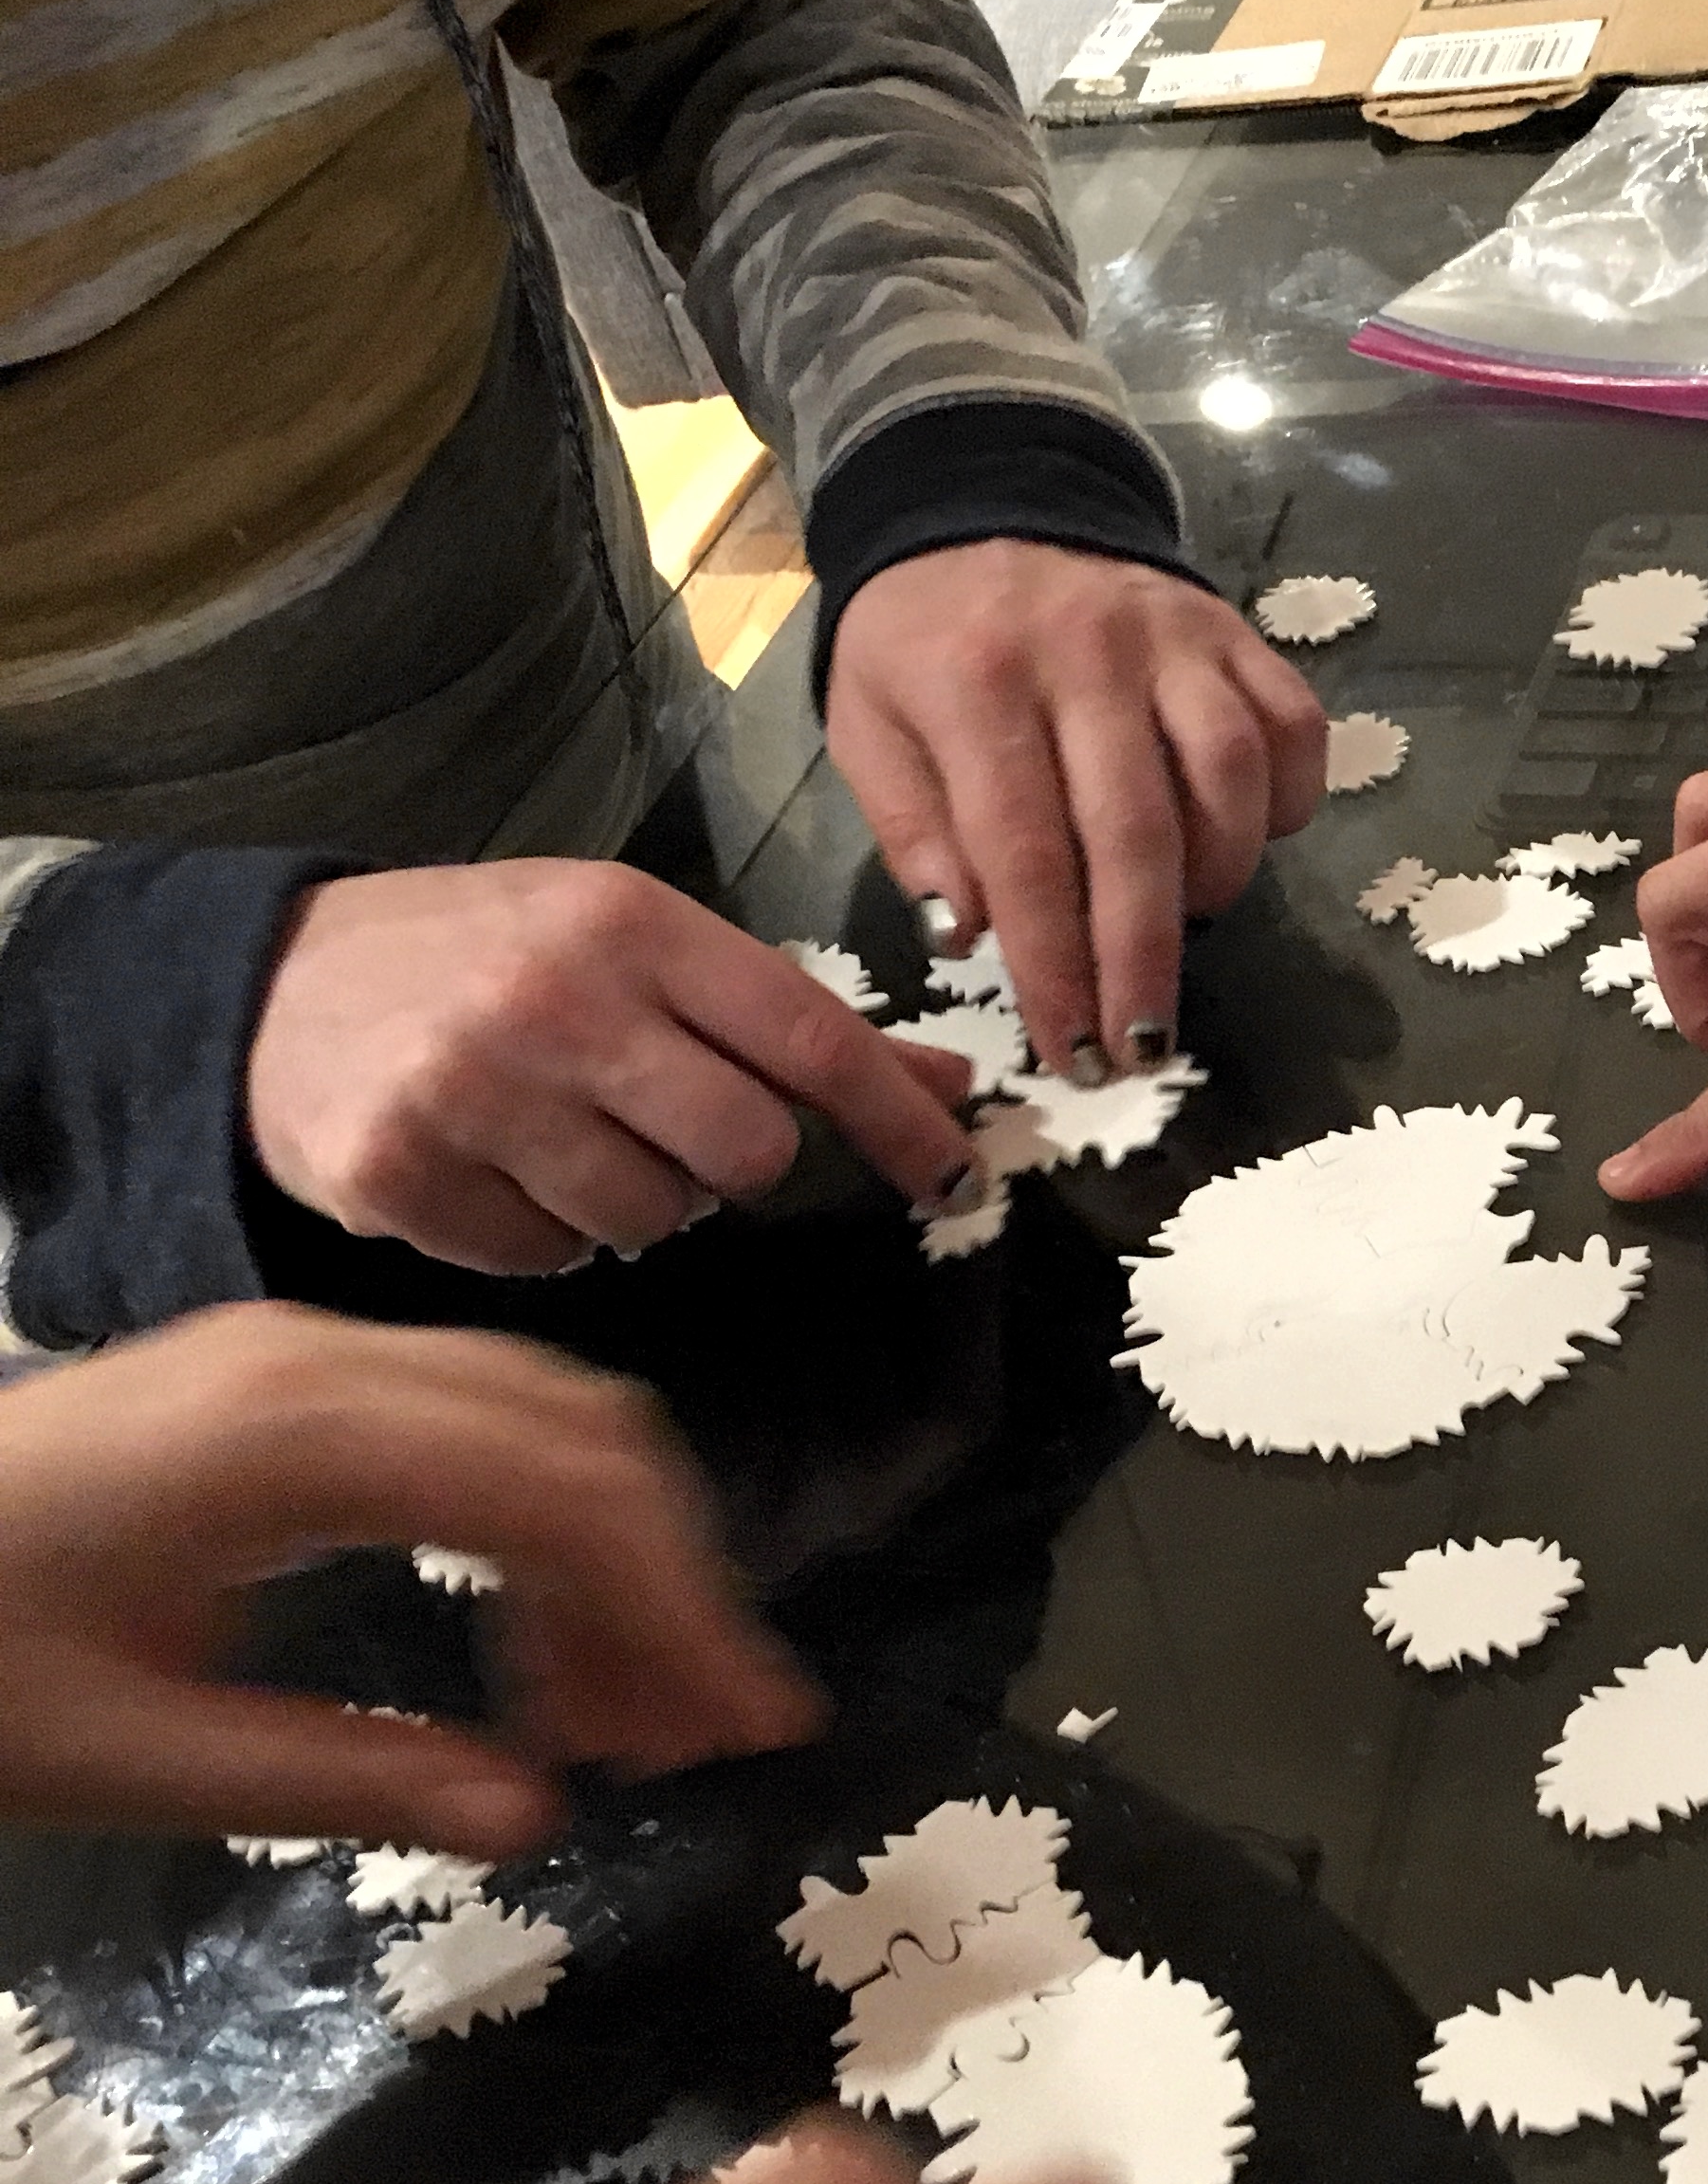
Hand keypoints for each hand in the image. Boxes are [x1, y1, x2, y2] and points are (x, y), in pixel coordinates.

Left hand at [0, 1304, 816, 1855]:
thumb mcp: (127, 1756)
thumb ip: (346, 1780)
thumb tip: (537, 1820)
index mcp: (292, 1438)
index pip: (560, 1495)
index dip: (677, 1609)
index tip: (749, 1724)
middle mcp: (319, 1365)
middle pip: (580, 1436)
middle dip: (671, 1584)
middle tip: (715, 1734)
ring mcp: (300, 1362)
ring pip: (541, 1420)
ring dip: (617, 1557)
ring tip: (636, 1711)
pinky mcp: (281, 1391)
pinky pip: (471, 1424)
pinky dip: (540, 1527)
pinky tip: (537, 1643)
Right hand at [247, 863, 982, 1275]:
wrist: (271, 986)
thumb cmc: (487, 958)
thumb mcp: (636, 944)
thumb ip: (784, 1016)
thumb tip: (947, 1087)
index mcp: (631, 925)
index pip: (811, 1037)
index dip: (899, 1120)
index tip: (960, 1174)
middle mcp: (556, 1002)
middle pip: (747, 1150)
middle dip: (734, 1161)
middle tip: (672, 1127)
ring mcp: (470, 1092)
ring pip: (654, 1218)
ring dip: (637, 1200)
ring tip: (568, 1136)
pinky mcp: (400, 1177)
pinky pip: (550, 1259)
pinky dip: (546, 1232)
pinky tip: (500, 1169)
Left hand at [827, 542, 1326, 1081]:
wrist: (984, 499)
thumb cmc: (919, 640)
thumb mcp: (869, 726)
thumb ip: (915, 831)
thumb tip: (970, 938)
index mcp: (975, 682)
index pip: (1025, 852)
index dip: (1055, 965)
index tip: (1071, 1050)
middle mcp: (1085, 653)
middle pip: (1135, 832)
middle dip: (1143, 958)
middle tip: (1145, 1046)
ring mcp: (1173, 635)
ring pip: (1229, 778)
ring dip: (1217, 879)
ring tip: (1185, 927)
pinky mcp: (1235, 629)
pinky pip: (1292, 728)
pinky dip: (1284, 804)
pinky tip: (1247, 840)